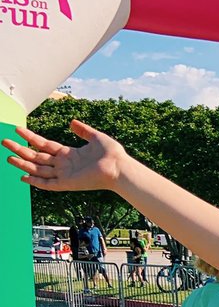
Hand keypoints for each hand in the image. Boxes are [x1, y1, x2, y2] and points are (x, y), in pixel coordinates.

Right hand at [3, 120, 125, 192]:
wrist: (120, 167)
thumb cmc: (112, 154)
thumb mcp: (95, 137)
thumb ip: (83, 130)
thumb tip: (72, 121)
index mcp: (69, 154)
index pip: (44, 145)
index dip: (31, 138)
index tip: (18, 130)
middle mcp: (64, 165)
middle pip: (37, 157)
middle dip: (20, 150)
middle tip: (5, 142)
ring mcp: (65, 175)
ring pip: (38, 170)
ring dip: (23, 164)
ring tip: (8, 156)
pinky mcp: (68, 184)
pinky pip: (48, 184)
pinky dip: (36, 181)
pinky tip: (23, 177)